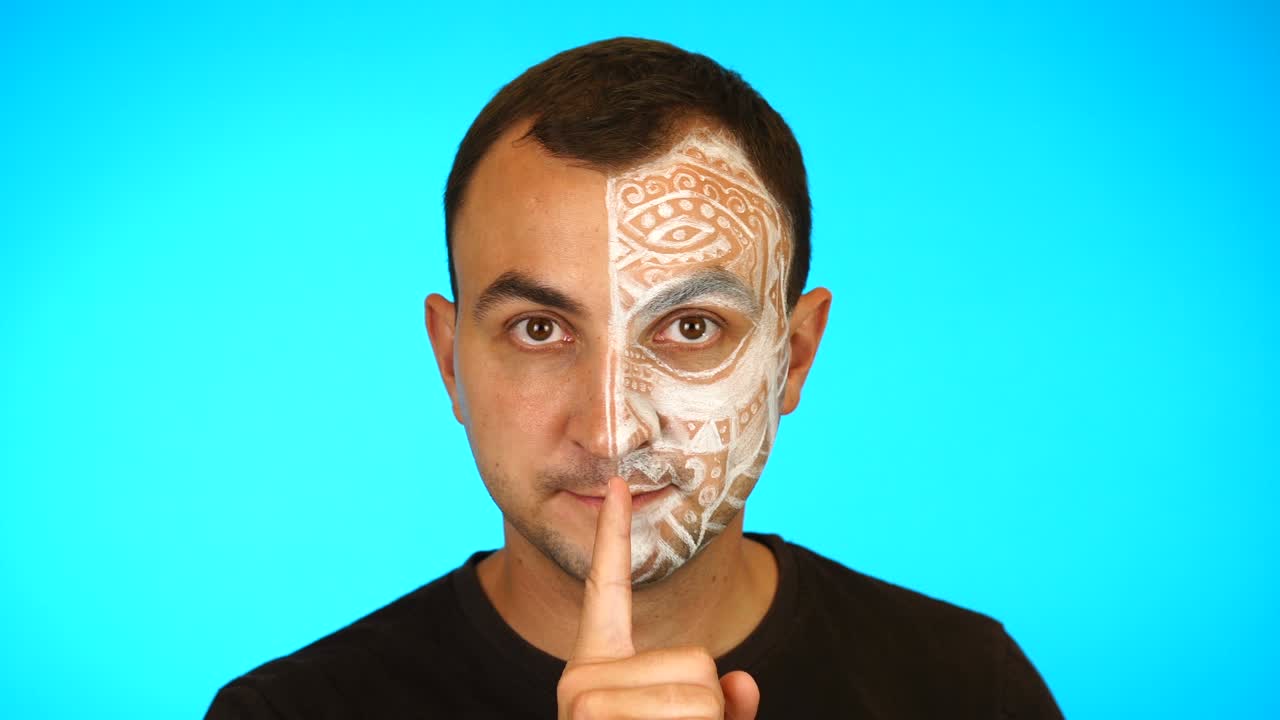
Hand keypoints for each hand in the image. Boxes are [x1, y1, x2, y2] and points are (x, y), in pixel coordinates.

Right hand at [557, 476, 760, 719]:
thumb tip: (744, 681)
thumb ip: (721, 704)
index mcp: (598, 666)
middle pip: (699, 660)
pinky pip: (691, 713)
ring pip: (703, 693)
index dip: (615, 534)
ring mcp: (582, 696)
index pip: (607, 588)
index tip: (617, 485)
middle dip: (710, 707)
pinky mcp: (589, 713)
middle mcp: (581, 674)